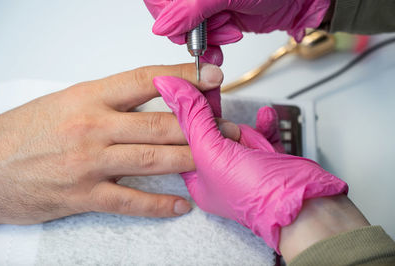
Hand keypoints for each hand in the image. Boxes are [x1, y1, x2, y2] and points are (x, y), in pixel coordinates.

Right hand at [0, 63, 233, 224]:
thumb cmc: (25, 132)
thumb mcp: (67, 102)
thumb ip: (109, 101)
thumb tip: (152, 97)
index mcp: (88, 98)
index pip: (145, 80)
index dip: (182, 76)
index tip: (211, 75)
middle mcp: (93, 128)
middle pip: (158, 123)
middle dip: (199, 125)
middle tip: (228, 127)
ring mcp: (90, 164)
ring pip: (152, 159)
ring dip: (190, 159)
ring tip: (218, 159)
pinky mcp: (84, 196)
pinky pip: (130, 201)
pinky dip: (159, 204)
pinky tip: (181, 205)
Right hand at [144, 0, 330, 62]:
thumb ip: (191, 9)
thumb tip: (162, 27)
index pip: (159, 2)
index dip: (169, 16)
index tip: (185, 28)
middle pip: (173, 19)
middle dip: (195, 31)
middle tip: (216, 30)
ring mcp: (205, 7)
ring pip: (189, 33)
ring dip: (208, 40)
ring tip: (230, 32)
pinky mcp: (217, 21)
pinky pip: (205, 40)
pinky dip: (215, 45)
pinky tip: (229, 37)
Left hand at [153, 76, 347, 252]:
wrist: (304, 203)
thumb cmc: (257, 194)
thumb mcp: (213, 152)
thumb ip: (191, 117)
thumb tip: (169, 88)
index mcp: (199, 178)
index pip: (184, 138)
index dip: (189, 115)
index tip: (193, 93)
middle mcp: (220, 173)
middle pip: (212, 132)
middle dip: (223, 126)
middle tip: (227, 124)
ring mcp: (245, 165)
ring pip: (237, 131)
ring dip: (245, 129)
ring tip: (250, 139)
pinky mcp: (266, 158)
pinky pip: (262, 133)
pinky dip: (265, 124)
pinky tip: (266, 117)